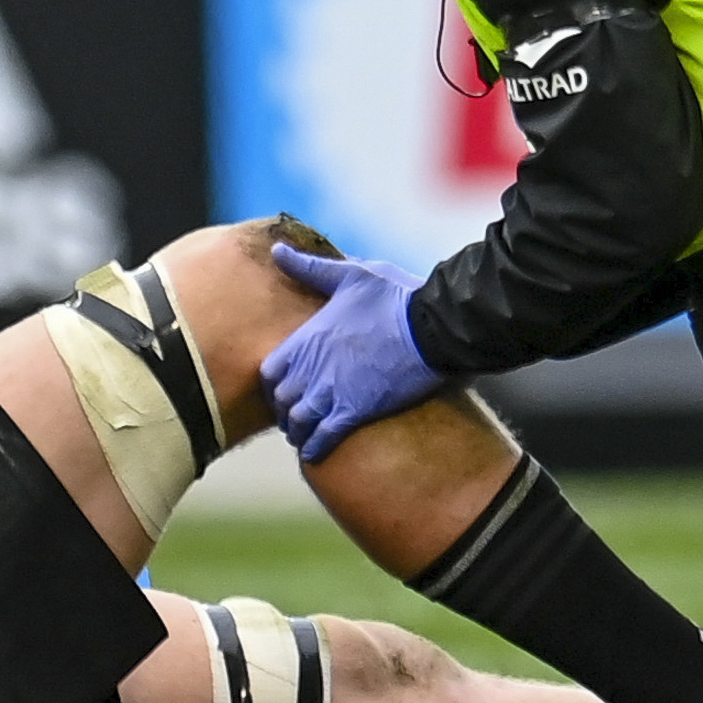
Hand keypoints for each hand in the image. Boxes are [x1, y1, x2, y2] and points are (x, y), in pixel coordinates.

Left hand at [259, 245, 445, 463]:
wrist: (433, 327)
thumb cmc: (394, 297)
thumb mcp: (350, 275)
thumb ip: (310, 268)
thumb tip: (277, 249)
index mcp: (308, 337)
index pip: (269, 372)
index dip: (274, 383)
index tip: (286, 387)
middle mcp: (311, 368)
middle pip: (280, 401)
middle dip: (285, 410)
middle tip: (295, 416)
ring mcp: (331, 392)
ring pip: (297, 423)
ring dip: (298, 432)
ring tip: (305, 436)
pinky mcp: (355, 412)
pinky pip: (323, 439)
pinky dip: (315, 449)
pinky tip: (315, 453)